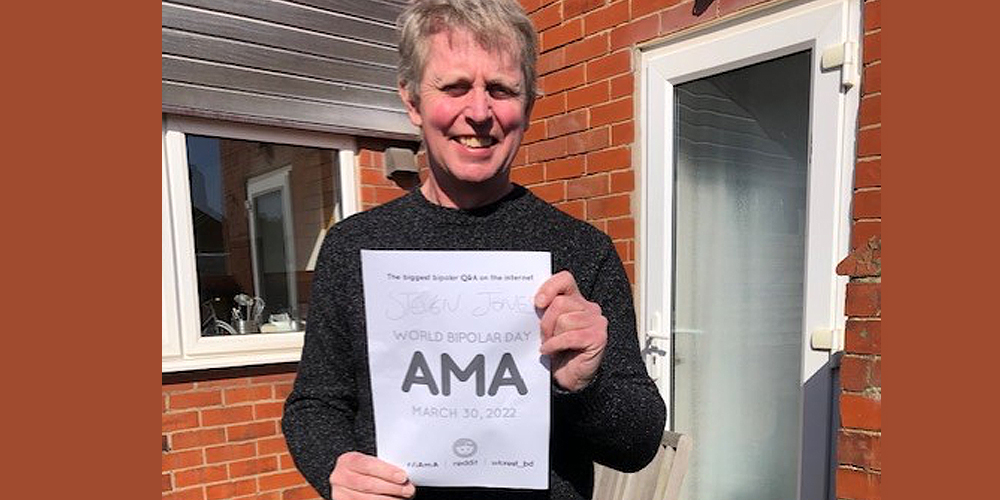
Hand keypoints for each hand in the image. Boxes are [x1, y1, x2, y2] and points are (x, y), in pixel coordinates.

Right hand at [329, 451, 414, 498]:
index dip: (386, 471)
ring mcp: (340, 493)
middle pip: (368, 484)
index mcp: (347, 461)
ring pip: (366, 499)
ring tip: (402, 498)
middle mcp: (339, 477)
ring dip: (388, 499)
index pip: (367, 465)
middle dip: (391, 488)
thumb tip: (404, 474)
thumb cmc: (364, 471)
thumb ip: (382, 466)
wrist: (349, 481)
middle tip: (408, 490)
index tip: (402, 476)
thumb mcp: (370, 463)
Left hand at [535, 271, 607, 391]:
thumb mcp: (548, 326)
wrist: (569, 376)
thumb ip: (545, 311)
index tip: (538, 303)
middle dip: (546, 322)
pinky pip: (570, 336)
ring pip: (564, 320)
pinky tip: (551, 351)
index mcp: (576, 300)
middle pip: (560, 303)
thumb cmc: (557, 350)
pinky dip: (556, 345)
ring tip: (551, 345)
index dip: (550, 287)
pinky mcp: (598, 337)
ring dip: (552, 336)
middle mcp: (589, 307)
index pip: (564, 280)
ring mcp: (596, 321)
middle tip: (544, 336)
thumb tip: (532, 303)